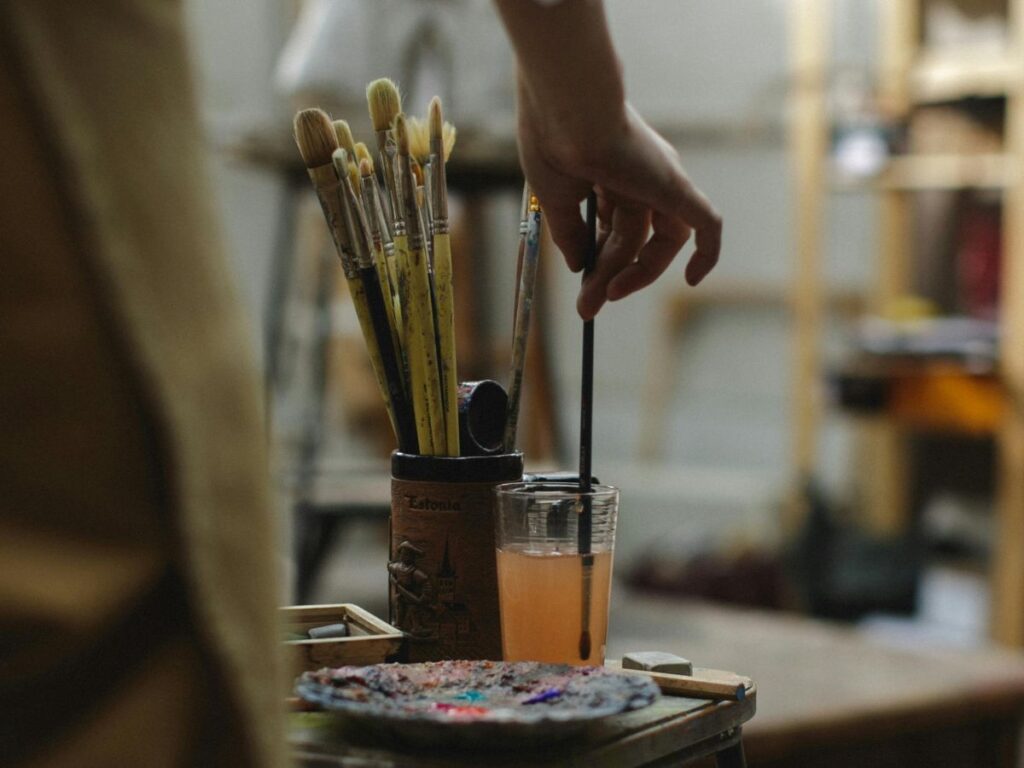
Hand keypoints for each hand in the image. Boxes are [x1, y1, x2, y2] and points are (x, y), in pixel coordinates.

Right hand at [516, 87, 721, 319]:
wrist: (564, 109)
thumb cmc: (551, 142)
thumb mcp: (556, 200)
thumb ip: (572, 234)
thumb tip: (580, 267)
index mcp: (610, 172)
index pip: (615, 226)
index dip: (601, 259)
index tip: (582, 284)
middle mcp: (640, 175)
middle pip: (636, 238)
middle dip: (612, 274)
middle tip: (589, 305)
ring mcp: (660, 181)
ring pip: (656, 241)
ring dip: (633, 274)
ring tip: (602, 296)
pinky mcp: (675, 186)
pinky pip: (706, 224)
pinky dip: (707, 252)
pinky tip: (693, 280)